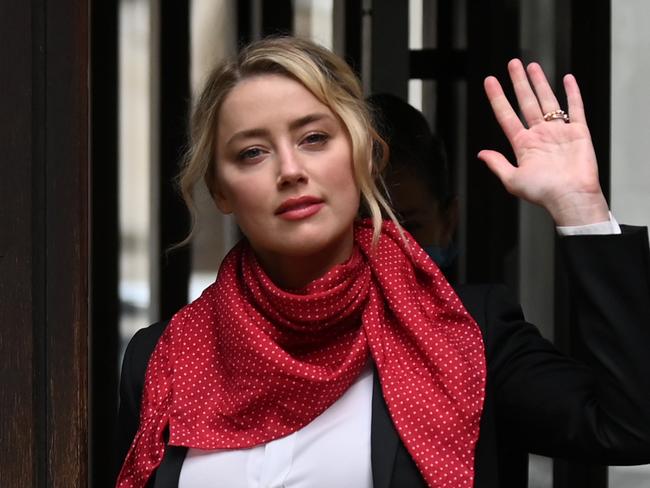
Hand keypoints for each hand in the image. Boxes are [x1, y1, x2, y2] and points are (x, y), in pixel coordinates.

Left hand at [478, 59, 609, 225]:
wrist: (570, 196)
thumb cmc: (542, 192)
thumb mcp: (512, 179)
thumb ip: (497, 164)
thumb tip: (481, 154)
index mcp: (523, 145)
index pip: (506, 115)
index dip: (497, 98)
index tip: (489, 81)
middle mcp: (540, 135)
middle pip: (526, 102)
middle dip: (519, 83)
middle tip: (512, 64)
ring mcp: (559, 132)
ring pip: (547, 101)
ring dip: (539, 83)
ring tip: (531, 66)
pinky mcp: (578, 132)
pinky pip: (575, 108)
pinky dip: (572, 93)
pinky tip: (567, 79)